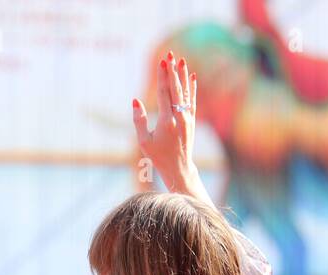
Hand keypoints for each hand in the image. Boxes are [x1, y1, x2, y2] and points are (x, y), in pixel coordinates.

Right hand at [133, 50, 197, 190]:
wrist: (178, 166)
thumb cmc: (158, 155)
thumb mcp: (143, 141)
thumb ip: (139, 120)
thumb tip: (135, 101)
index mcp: (166, 121)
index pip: (164, 93)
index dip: (162, 77)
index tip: (161, 62)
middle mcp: (179, 116)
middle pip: (175, 88)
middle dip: (172, 71)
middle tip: (170, 55)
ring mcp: (188, 117)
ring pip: (185, 91)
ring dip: (182, 75)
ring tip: (181, 60)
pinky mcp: (192, 119)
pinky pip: (192, 99)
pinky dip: (192, 87)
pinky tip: (192, 76)